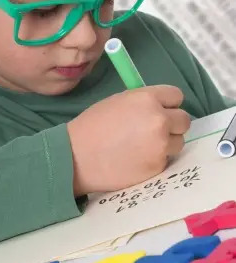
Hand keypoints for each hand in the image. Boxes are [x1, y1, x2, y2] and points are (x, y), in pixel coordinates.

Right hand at [67, 85, 189, 195]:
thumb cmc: (93, 125)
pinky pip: (167, 159)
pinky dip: (156, 159)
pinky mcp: (158, 166)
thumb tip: (160, 107)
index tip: (160, 110)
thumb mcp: (119, 101)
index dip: (168, 103)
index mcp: (147, 98)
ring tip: (144, 146)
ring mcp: (161, 145)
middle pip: (184, 120)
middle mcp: (160, 119)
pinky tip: (138, 159)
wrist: (77, 156)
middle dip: (172, 124)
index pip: (177, 96)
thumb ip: (143, 102)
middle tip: (155, 130)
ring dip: (167, 143)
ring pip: (179, 141)